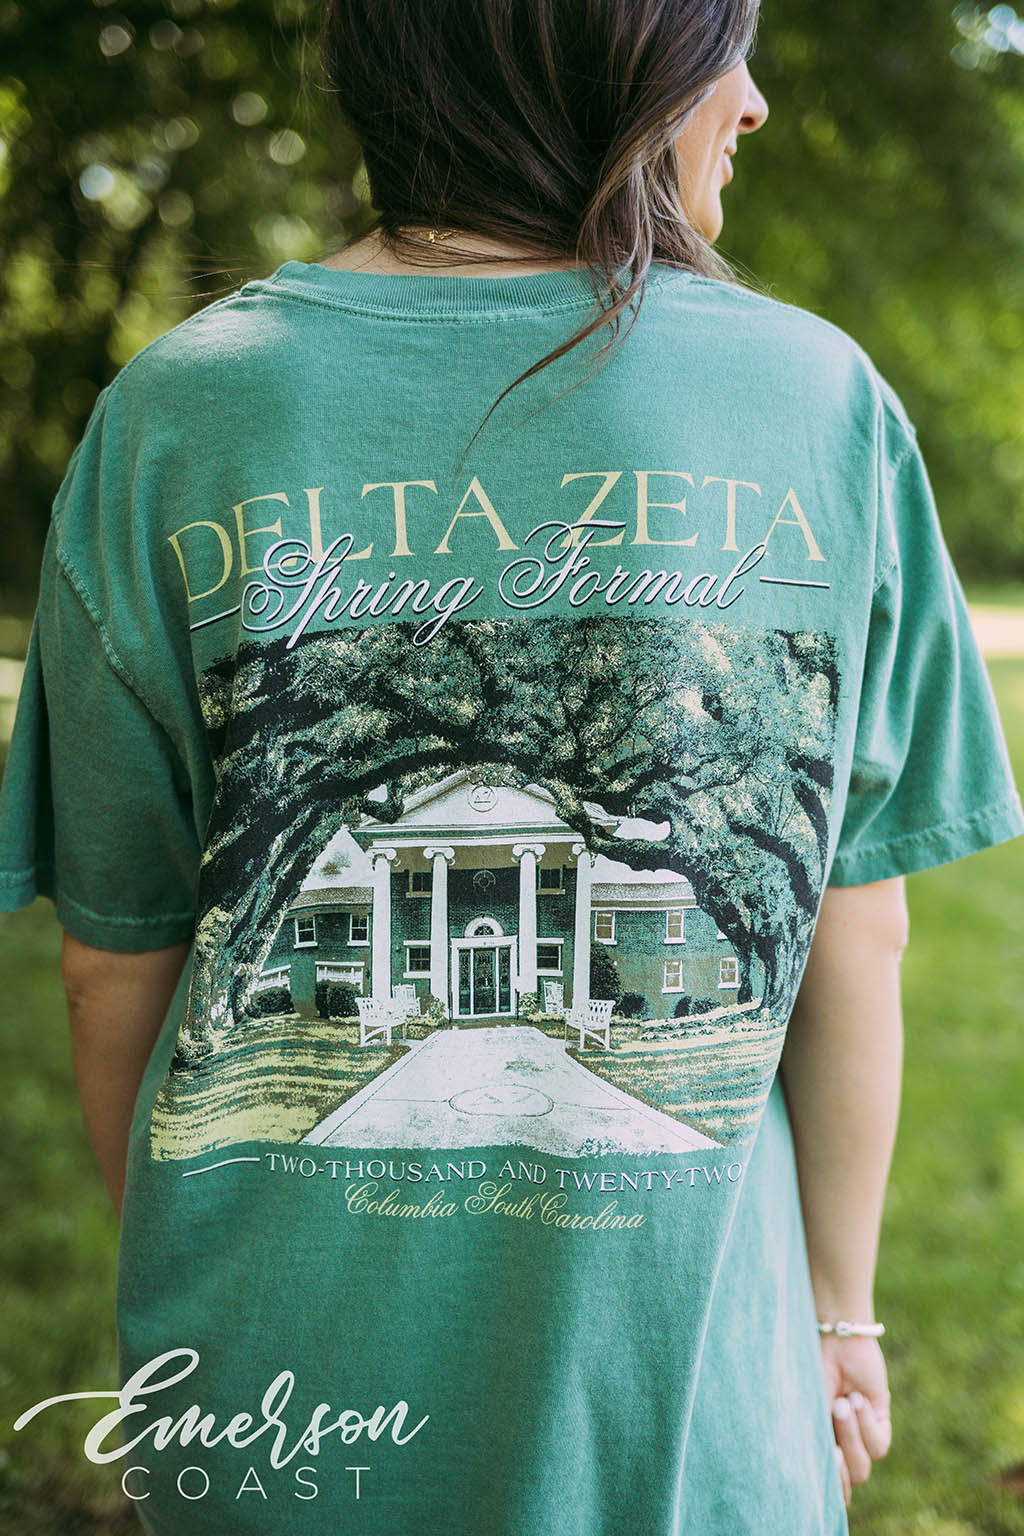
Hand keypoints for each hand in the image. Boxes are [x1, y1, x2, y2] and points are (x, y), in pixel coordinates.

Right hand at [818, 1335, 891, 1507]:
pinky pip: (879, 1445)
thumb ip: (810, 1444)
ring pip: (863, 1466)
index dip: (827, 1489)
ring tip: (841, 1403)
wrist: (832, 1340)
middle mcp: (839, 1443)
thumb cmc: (808, 1371)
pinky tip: (856, 1398)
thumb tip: (814, 1478)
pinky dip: (866, 1424)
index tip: (818, 1466)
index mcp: (817, 1442)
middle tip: (831, 1446)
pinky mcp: (879, 1421)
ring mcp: (860, 1434)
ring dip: (850, 1437)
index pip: (828, 1487)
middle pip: (848, 1480)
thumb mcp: (805, 1411)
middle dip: (840, 1467)